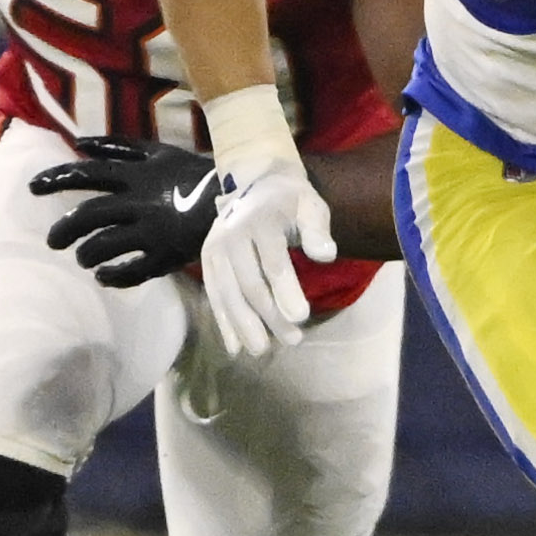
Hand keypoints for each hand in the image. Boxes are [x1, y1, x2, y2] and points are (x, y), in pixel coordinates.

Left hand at [30, 137, 220, 287]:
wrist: (240, 200)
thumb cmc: (198, 174)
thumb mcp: (161, 152)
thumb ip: (121, 146)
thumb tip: (80, 142)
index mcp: (139, 176)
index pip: (88, 173)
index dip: (57, 178)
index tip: (32, 188)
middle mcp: (140, 203)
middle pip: (89, 215)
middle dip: (65, 229)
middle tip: (52, 241)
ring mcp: (152, 231)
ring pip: (104, 245)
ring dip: (86, 254)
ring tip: (82, 259)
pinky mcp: (166, 255)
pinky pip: (130, 271)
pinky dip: (111, 276)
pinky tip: (103, 276)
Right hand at [196, 85, 333, 358]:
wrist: (256, 185)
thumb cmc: (292, 202)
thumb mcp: (311, 206)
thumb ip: (318, 230)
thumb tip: (327, 254)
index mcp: (260, 221)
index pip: (273, 261)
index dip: (286, 290)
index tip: (302, 317)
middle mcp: (231, 235)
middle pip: (250, 283)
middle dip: (269, 316)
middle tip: (293, 340)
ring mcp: (215, 249)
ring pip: (228, 293)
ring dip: (245, 325)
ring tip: (263, 351)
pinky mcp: (208, 262)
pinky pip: (215, 295)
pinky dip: (224, 322)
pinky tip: (235, 348)